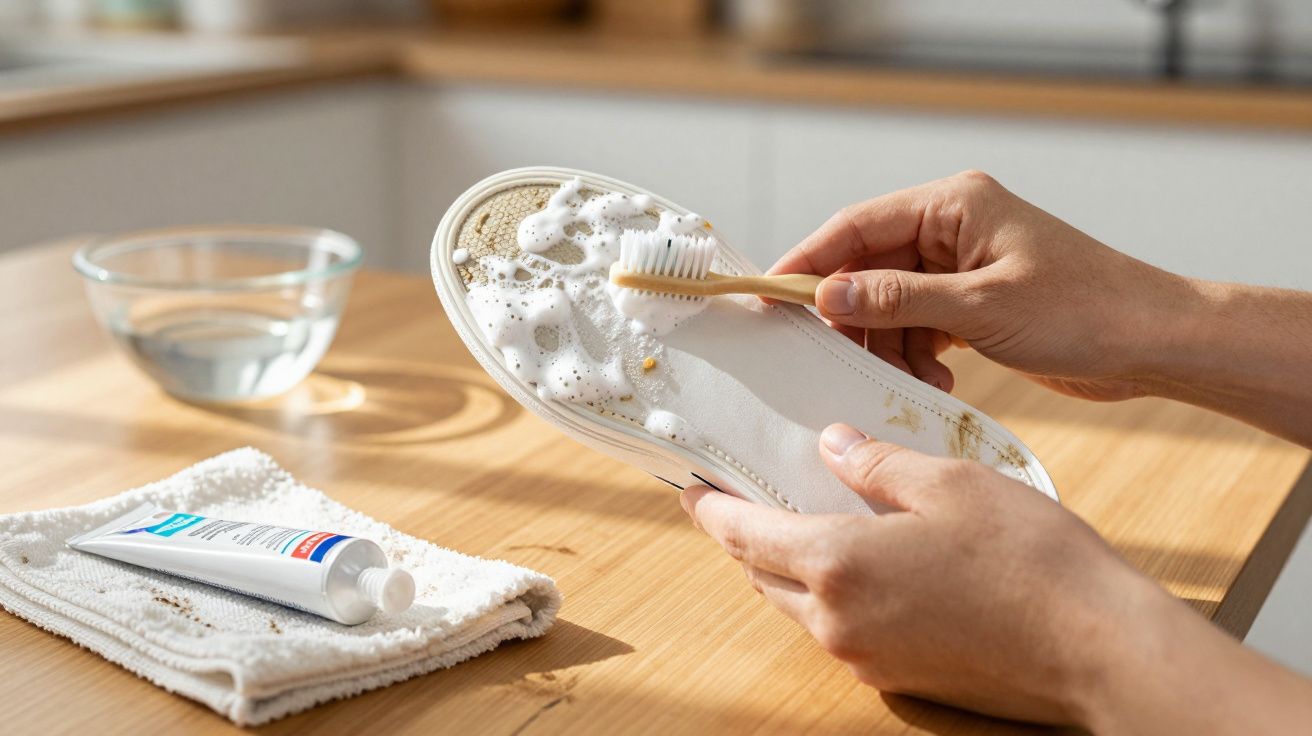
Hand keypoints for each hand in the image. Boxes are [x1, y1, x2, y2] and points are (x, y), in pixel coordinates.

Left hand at [680, 423, 1311, 731]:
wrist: (1096, 646)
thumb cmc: (1028, 558)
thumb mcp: (947, 482)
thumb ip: (875, 463)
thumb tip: (831, 445)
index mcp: (836, 564)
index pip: (742, 534)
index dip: (710, 508)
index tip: (690, 486)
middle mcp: (836, 621)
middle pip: (761, 574)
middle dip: (744, 535)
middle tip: (742, 496)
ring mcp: (865, 657)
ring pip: (797, 605)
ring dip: (785, 566)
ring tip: (798, 519)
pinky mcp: (898, 677)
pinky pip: (837, 628)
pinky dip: (827, 592)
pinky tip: (857, 559)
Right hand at [770, 170, 1196, 400]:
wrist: (1154, 344)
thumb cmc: (1084, 311)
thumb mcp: (981, 308)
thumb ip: (897, 299)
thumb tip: (827, 296)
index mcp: (954, 205)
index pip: (857, 226)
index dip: (808, 262)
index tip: (769, 299)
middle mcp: (952, 228)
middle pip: (868, 268)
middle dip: (852, 318)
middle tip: (829, 360)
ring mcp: (962, 267)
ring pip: (890, 305)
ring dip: (890, 348)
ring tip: (911, 380)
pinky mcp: (974, 303)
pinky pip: (919, 326)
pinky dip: (917, 356)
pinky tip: (937, 381)